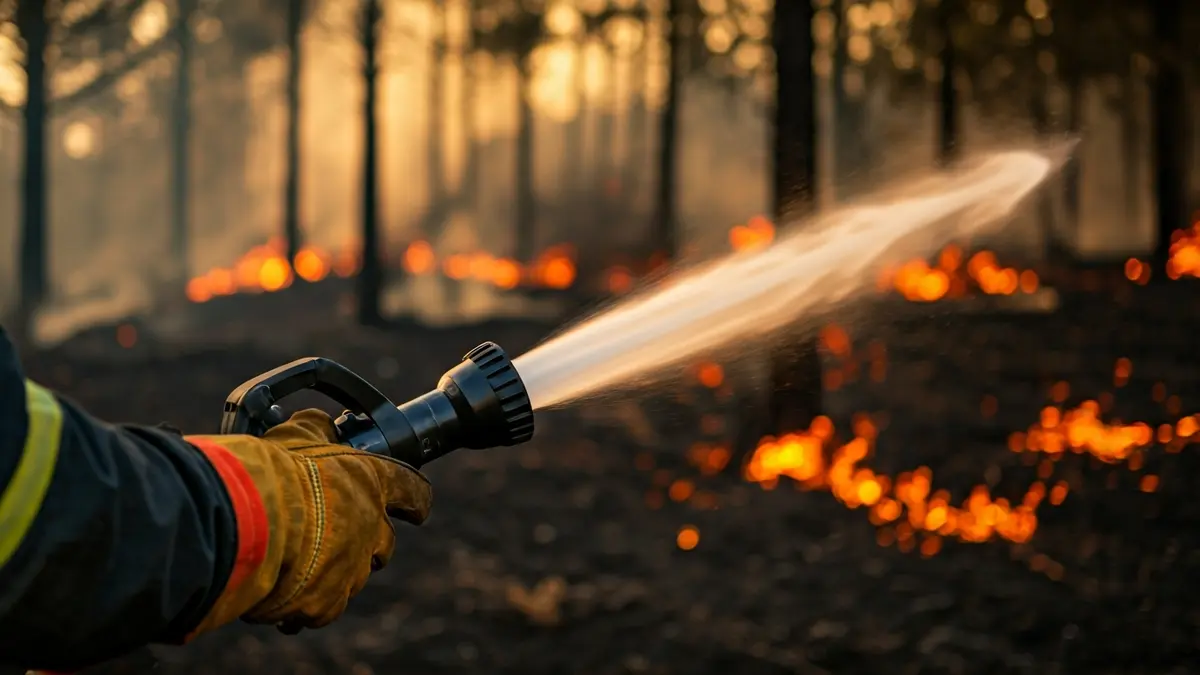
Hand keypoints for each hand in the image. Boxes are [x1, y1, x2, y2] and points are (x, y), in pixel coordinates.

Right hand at [184, 409, 431, 636]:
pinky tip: (286, 599)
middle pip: (384, 543)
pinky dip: (307, 605)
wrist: (247, 523)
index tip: (416, 506)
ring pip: (354, 577)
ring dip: (335, 572)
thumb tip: (321, 422)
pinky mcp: (324, 604)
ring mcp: (351, 570)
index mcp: (372, 483)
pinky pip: (322, 609)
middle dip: (368, 541)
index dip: (415, 499)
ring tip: (303, 565)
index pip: (413, 491)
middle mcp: (370, 529)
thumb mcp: (297, 435)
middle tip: (339, 536)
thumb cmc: (272, 473)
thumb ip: (315, 428)